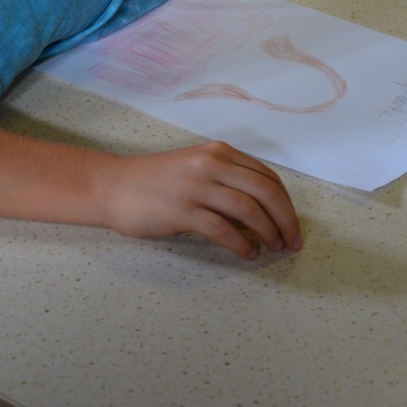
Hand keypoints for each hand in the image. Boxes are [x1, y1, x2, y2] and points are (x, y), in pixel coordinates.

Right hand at [100, 141, 302, 259]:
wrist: (114, 186)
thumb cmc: (156, 180)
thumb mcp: (196, 167)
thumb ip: (226, 179)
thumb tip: (263, 209)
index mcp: (219, 152)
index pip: (267, 177)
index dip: (286, 203)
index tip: (292, 224)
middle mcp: (211, 164)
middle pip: (265, 192)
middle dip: (286, 220)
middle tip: (293, 242)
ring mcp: (196, 186)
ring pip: (249, 210)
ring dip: (268, 233)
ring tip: (272, 249)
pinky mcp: (182, 210)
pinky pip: (223, 230)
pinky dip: (242, 245)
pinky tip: (247, 254)